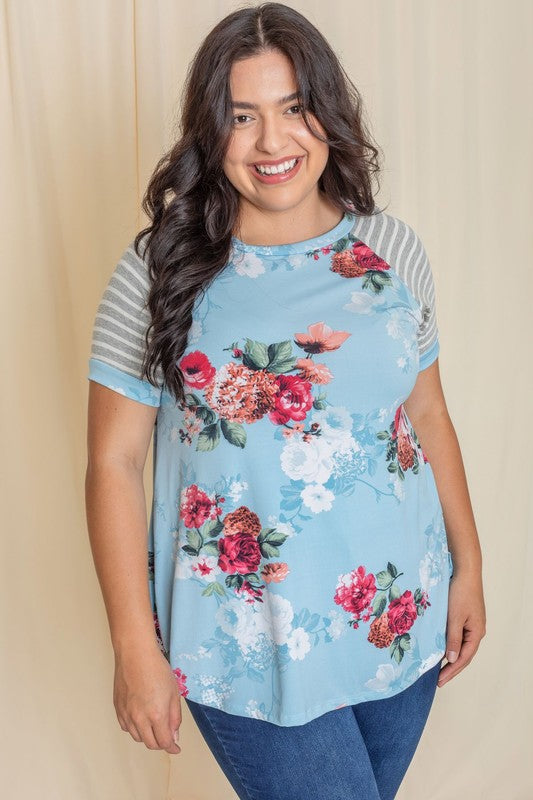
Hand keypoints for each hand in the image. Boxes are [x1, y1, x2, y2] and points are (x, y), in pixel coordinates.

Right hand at [113, 641, 182, 754]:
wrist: (135, 654)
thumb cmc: (157, 669)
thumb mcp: (174, 693)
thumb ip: (175, 717)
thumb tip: (173, 736)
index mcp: (156, 715)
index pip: (164, 742)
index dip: (172, 747)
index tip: (176, 748)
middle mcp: (139, 719)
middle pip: (150, 743)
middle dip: (160, 744)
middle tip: (167, 737)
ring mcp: (126, 714)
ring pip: (137, 737)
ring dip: (147, 737)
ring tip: (154, 726)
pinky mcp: (117, 708)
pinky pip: (126, 727)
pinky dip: (134, 729)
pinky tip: (140, 719)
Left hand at [438, 568, 485, 686]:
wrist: (465, 571)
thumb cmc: (460, 592)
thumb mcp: (454, 618)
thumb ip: (453, 639)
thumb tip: (452, 659)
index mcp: (476, 633)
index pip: (464, 658)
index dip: (452, 671)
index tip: (440, 681)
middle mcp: (476, 630)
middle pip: (464, 654)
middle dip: (451, 668)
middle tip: (438, 680)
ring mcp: (471, 623)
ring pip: (460, 645)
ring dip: (450, 656)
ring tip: (438, 668)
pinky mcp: (465, 616)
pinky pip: (458, 635)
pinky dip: (449, 643)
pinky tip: (440, 647)